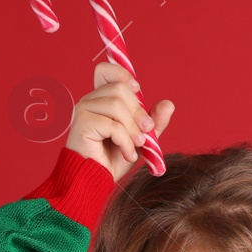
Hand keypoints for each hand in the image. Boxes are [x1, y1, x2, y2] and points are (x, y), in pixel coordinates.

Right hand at [66, 61, 174, 180]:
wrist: (94, 181)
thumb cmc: (112, 159)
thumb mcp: (139, 138)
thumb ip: (152, 121)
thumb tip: (169, 104)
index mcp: (101, 99)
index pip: (105, 70)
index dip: (122, 74)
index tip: (138, 89)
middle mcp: (89, 100)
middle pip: (120, 90)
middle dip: (139, 113)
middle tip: (145, 134)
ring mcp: (83, 110)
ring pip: (117, 106)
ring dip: (133, 130)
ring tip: (135, 146)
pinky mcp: (82, 124)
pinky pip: (112, 125)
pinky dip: (125, 142)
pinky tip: (126, 154)